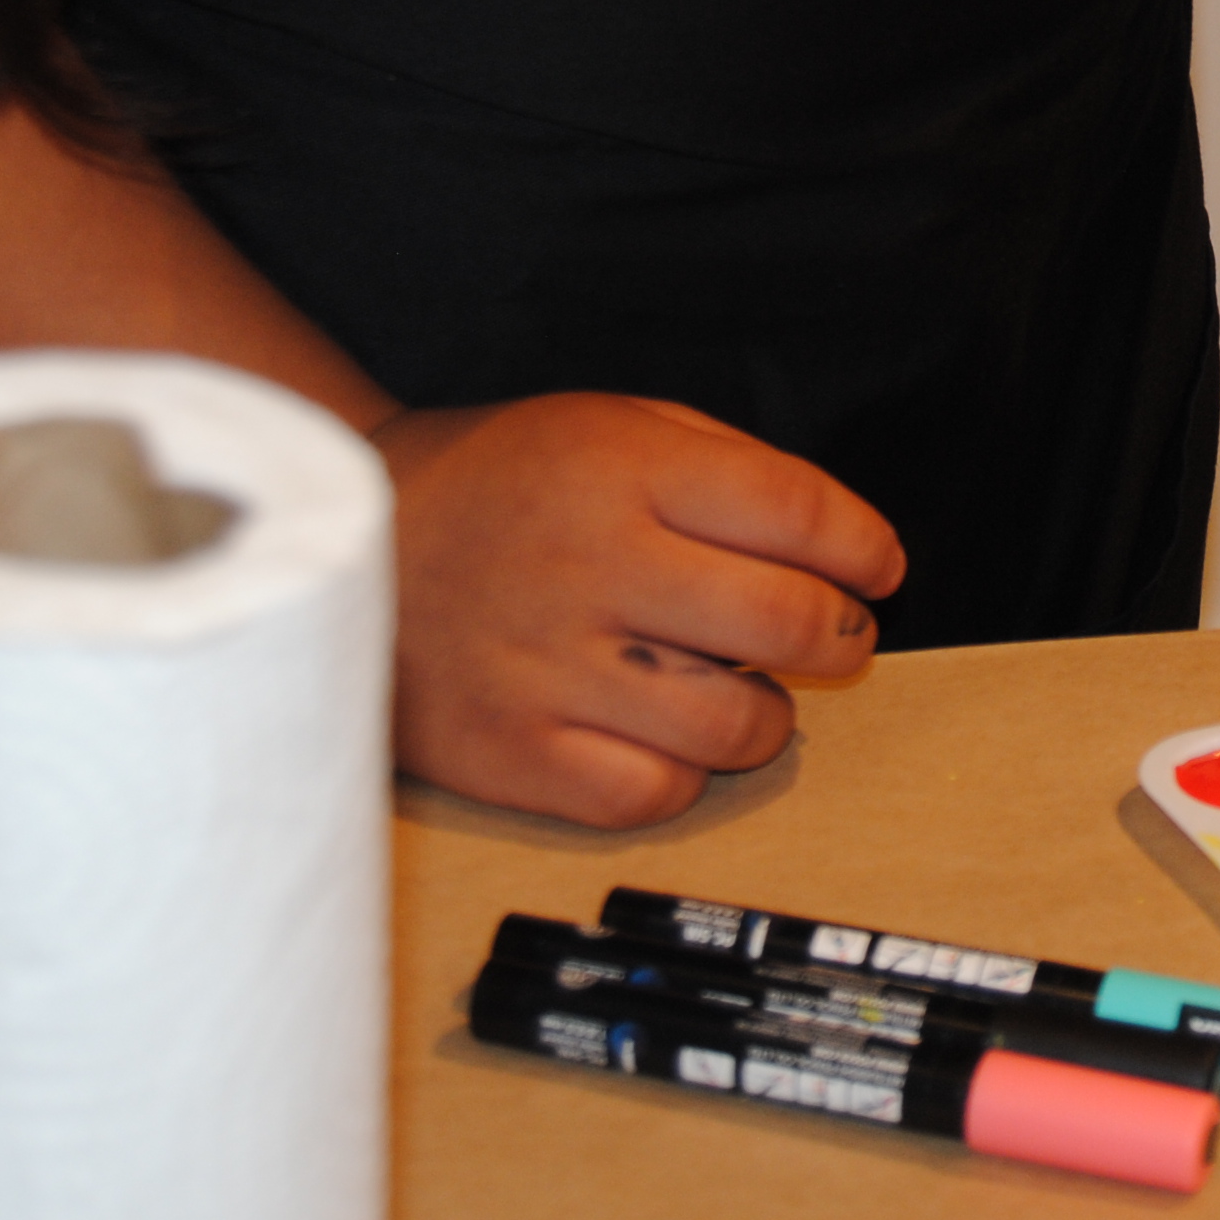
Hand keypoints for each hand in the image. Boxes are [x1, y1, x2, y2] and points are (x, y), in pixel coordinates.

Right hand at [374, 394, 905, 825]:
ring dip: (767, 712)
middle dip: (840, 631)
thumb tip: (840, 540)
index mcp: (619, 469)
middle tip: (833, 631)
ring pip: (735, 726)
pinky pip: (652, 795)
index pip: (797, 511)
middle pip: (787, 621)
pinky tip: (666, 735)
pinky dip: (682, 774)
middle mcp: (589, 565)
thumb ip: (723, 467)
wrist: (341, 546)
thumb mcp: (606, 424)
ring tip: (741, 687)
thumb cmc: (499, 484)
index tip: (878, 568)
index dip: (864, 547)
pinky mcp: (510, 753)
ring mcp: (547, 668)